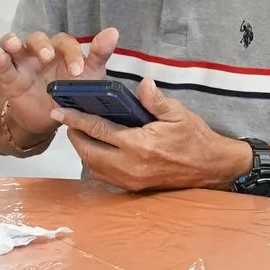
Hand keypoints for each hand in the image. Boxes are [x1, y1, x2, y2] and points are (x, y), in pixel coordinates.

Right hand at [0, 27, 119, 138]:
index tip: (77, 71)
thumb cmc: (73, 90)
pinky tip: (1, 58)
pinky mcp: (10, 78)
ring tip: (14, 45)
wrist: (52, 118)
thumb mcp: (90, 75)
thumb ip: (100, 54)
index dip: (72, 54)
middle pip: (37, 39)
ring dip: (12, 42)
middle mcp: (41, 52)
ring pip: (14, 45)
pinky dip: (0, 60)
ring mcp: (23, 63)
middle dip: (42, 46)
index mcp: (62, 50)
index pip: (65, 43)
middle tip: (48, 58)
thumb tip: (113, 31)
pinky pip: (3, 65)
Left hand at [57, 76, 249, 192]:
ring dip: (83, 149)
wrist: (211, 167)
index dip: (76, 119)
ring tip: (81, 132)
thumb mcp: (179, 113)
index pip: (98, 130)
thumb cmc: (195, 138)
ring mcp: (130, 179)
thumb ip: (155, 100)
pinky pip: (103, 175)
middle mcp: (130, 165)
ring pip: (92, 165)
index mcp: (140, 144)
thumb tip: (143, 83)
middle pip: (87, 151)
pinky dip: (94, 161)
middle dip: (74, 135)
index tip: (59, 111)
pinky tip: (98, 148)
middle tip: (67, 120)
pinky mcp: (132, 186)